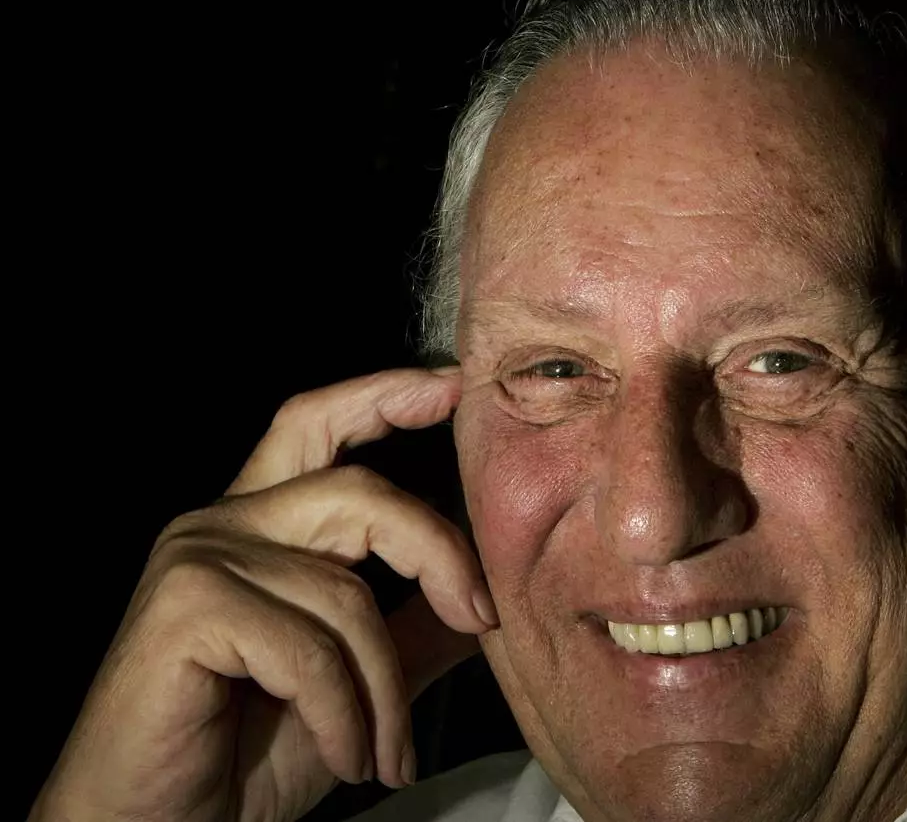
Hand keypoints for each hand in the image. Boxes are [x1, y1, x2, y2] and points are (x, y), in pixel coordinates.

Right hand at [31, 368, 494, 821]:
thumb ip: (410, 632)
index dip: (384, 394)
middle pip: (356, 490)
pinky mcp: (183, 608)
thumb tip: (485, 599)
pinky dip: (344, 713)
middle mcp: (222, 524)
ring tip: (389, 755)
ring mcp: (197, 558)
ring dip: (385, 689)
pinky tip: (349, 757)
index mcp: (259, 525)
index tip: (451, 385)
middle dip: (436, 551)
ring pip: (344, 591)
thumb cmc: (244, 756)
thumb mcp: (352, 685)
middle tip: (484, 618)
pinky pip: (308, 649)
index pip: (316, 425)